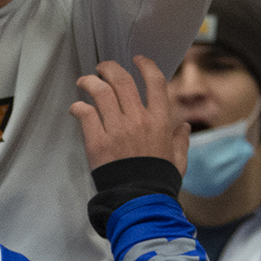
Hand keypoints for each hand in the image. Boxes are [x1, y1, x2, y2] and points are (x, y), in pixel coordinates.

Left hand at [71, 56, 189, 172]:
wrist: (139, 201)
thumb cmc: (158, 182)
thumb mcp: (178, 161)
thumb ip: (180, 141)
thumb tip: (184, 127)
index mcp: (159, 121)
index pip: (155, 82)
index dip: (145, 65)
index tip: (137, 59)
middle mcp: (138, 120)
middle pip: (122, 81)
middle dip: (110, 68)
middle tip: (102, 68)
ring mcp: (117, 129)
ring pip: (101, 93)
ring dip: (90, 82)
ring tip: (85, 81)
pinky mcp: (97, 141)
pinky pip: (85, 114)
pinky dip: (78, 107)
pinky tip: (76, 108)